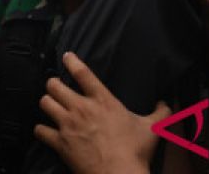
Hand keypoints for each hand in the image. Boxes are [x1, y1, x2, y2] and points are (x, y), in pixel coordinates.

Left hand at [35, 52, 164, 173]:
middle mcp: (82, 108)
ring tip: (50, 105)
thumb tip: (167, 104)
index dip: (72, 61)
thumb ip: (161, 113)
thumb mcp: (152, 129)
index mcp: (103, 100)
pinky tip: (45, 131)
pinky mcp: (60, 142)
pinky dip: (41, 130)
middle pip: (54, 85)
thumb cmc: (135, 151)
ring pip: (45, 103)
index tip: (67, 56)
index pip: (83, 73)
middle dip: (53, 85)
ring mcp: (68, 125)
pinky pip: (40, 131)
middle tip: (56, 87)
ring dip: (46, 103)